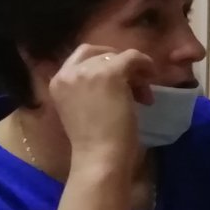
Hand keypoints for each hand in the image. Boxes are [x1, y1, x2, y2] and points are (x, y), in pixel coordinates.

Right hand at [47, 44, 153, 167]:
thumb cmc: (94, 142)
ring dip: (133, 71)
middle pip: (98, 53)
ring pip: (117, 56)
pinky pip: (133, 57)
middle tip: (134, 85)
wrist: (99, 156)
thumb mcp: (83, 108)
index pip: (80, 57)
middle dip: (117, 64)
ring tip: (143, 95)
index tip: (119, 80)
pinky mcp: (110, 73)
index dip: (103, 63)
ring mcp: (88, 71)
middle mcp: (68, 72)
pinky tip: (152, 78)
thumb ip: (89, 89)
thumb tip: (118, 77)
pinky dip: (145, 64)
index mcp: (57, 81)